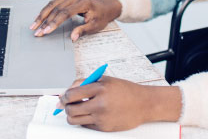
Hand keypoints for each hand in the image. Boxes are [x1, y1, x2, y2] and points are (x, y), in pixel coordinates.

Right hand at [30, 0, 121, 40]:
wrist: (105, 7)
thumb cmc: (101, 17)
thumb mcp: (95, 26)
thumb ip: (83, 30)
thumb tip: (72, 37)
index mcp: (84, 3)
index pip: (65, 13)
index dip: (54, 22)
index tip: (46, 31)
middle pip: (56, 9)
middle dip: (45, 21)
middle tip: (37, 32)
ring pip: (52, 5)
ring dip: (42, 16)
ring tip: (33, 26)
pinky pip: (54, 3)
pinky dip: (46, 11)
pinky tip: (39, 18)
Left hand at [56, 76, 181, 131]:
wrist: (144, 104)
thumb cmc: (125, 91)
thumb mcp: (106, 80)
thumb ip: (85, 83)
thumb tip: (65, 94)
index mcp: (100, 88)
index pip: (72, 94)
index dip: (64, 96)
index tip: (63, 97)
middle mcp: (100, 103)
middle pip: (70, 109)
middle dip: (66, 106)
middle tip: (68, 104)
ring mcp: (102, 117)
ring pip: (74, 119)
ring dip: (72, 115)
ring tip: (78, 109)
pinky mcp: (104, 128)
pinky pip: (85, 125)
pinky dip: (84, 120)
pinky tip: (91, 114)